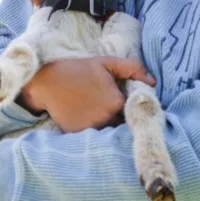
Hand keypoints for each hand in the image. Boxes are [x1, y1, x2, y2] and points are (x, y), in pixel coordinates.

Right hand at [19, 57, 154, 132]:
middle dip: (118, 117)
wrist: (46, 82)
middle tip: (105, 106)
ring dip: (107, 125)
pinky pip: (93, 137)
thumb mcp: (106, 63)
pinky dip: (92, 131)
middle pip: (121, 123)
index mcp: (116, 102)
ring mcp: (91, 128)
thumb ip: (132, 68)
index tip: (121, 101)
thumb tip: (153, 82)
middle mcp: (106, 118)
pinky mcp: (78, 135)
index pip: (132, 110)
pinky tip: (84, 118)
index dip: (129, 106)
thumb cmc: (77, 70)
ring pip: (108, 131)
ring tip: (95, 112)